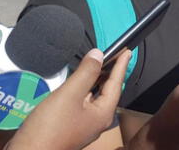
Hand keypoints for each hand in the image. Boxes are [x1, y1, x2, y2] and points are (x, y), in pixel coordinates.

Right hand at [5, 49, 130, 149]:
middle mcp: (98, 120)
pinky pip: (82, 103)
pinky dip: (84, 90)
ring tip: (98, 64)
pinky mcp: (71, 126)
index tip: (127, 51)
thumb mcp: (70, 94)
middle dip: (110, 72)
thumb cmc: (50, 126)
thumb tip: (98, 54)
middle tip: (114, 54)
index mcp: (103, 113)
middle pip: (107, 91)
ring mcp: (85, 125)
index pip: (116, 83)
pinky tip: (77, 83)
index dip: (121, 65)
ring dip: (96, 80)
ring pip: (94, 97)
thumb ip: (85, 73)